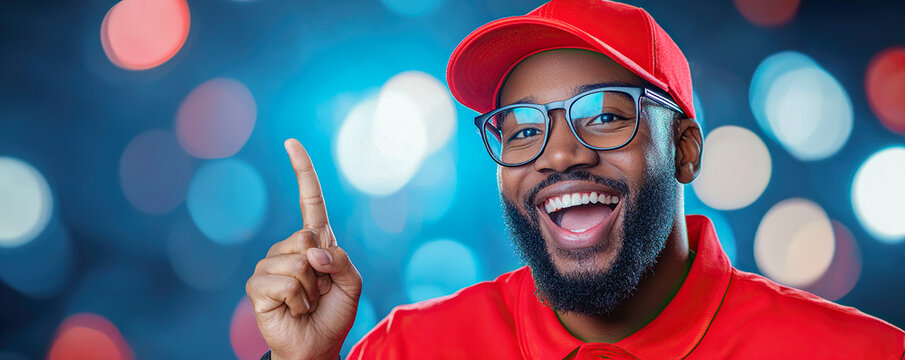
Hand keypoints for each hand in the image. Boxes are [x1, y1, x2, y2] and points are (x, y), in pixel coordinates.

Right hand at [246, 139, 361, 359]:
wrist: (316, 346)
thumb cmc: (334, 314)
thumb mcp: (353, 284)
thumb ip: (342, 261)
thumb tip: (312, 253)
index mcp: (315, 241)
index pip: (309, 200)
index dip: (302, 171)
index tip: (291, 142)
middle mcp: (290, 248)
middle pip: (307, 237)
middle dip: (323, 268)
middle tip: (321, 291)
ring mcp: (270, 265)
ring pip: (298, 264)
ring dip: (311, 291)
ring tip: (307, 303)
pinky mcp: (258, 286)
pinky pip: (284, 283)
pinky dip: (297, 301)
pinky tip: (293, 310)